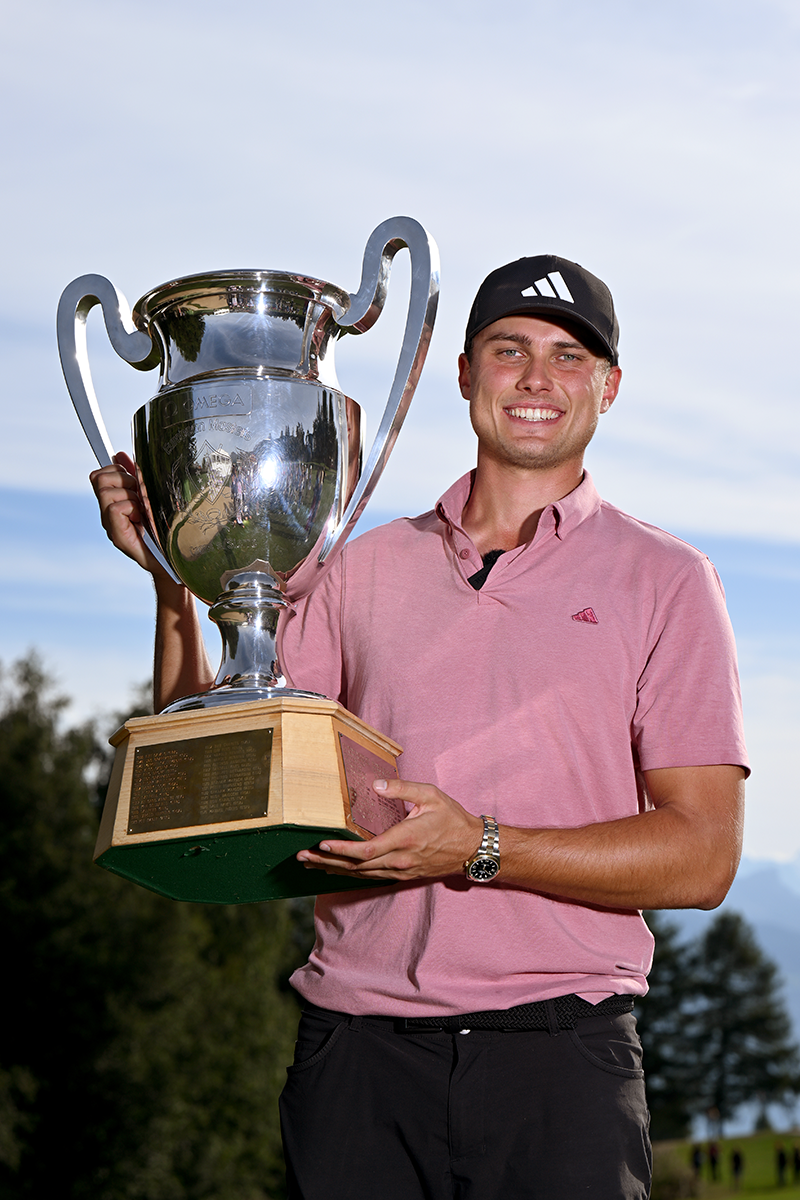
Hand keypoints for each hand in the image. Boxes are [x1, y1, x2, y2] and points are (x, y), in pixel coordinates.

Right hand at [90, 452, 172, 580]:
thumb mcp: (152, 496)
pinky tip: (142, 520)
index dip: (108, 465)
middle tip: (140, 495)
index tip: (117, 455)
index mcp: (115, 501)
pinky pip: (116, 508)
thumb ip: (136, 477)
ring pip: (107, 491)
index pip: (100, 476)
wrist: (173, 560)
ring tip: (144, 511)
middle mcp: (108, 513)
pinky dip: (131, 509)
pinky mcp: (116, 535)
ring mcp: (110, 525)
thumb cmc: (165, 531)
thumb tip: (120, 455)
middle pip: (99, 478)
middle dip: (123, 479)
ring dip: (130, 496)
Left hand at [297, 779, 484, 880]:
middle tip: (302, 855)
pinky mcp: (401, 875)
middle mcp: (400, 860)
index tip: (322, 844)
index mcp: (405, 839)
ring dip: (333, 869)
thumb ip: (402, 788)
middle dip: (327, 861)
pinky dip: (349, 874)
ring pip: (361, 874)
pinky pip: (370, 877)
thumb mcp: (430, 795)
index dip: (342, 849)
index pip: (366, 849)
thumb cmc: (452, 819)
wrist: (472, 848)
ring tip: (309, 863)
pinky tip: (334, 870)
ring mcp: (400, 871)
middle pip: (356, 865)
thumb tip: (375, 784)